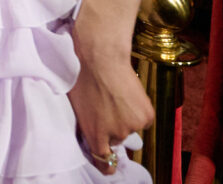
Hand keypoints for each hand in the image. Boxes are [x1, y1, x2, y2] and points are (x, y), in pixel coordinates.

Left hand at [68, 25, 152, 173]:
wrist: (99, 57)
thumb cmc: (81, 77)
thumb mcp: (77, 107)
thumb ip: (88, 125)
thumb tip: (95, 132)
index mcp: (94, 135)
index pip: (104, 162)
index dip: (107, 164)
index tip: (109, 165)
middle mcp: (114, 136)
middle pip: (117, 138)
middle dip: (113, 126)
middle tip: (106, 104)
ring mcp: (131, 127)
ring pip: (130, 127)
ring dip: (126, 116)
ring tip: (116, 95)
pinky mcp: (146, 117)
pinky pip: (143, 119)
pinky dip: (138, 110)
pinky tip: (128, 94)